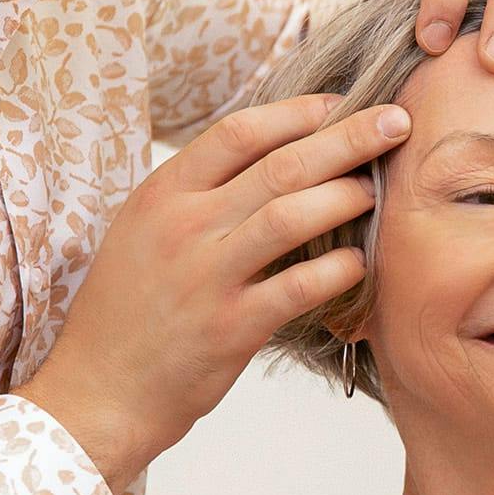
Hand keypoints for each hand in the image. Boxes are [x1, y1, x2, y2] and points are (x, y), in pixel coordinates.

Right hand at [14, 93, 409, 490]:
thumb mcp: (145, 232)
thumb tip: (271, 153)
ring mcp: (207, 276)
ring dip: (346, 197)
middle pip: (281, 164)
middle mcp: (184, 226)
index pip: (240, 132)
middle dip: (348, 138)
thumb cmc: (129, 309)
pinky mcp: (231, 328)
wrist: (97, 391)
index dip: (298, 112)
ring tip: (377, 191)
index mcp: (163, 194)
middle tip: (396, 122)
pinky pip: (298, 287)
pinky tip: (359, 262)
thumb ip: (199, 193)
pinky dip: (337, 270)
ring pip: (292, 216)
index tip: (340, 103)